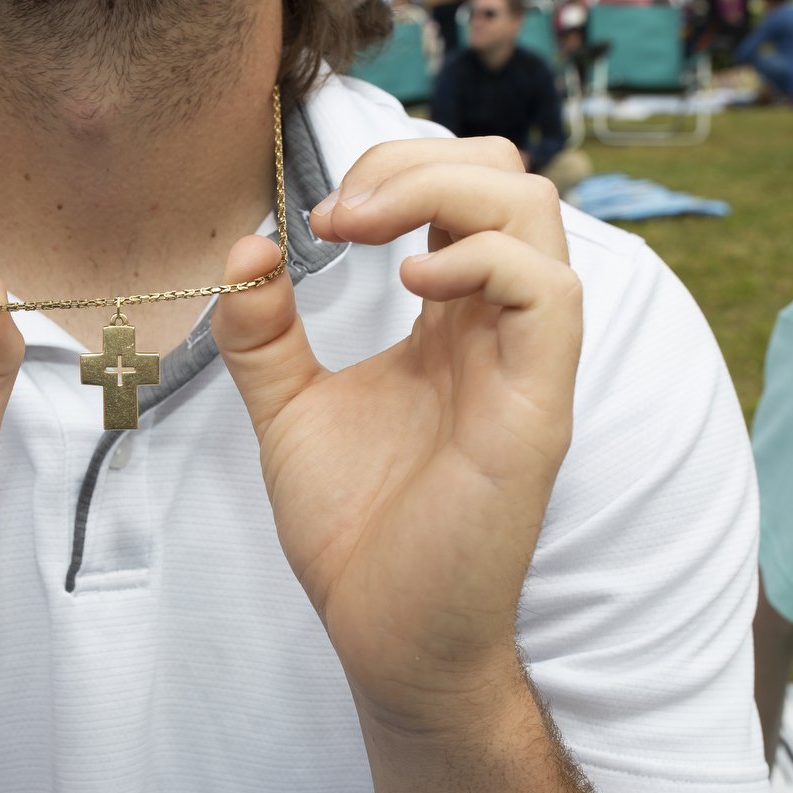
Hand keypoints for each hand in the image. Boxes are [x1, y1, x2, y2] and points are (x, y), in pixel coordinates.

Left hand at [213, 138, 580, 729]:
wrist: (383, 631)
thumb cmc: (353, 528)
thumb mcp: (288, 410)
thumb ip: (263, 333)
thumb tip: (243, 246)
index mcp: (449, 323)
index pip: (460, 193)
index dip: (392, 172)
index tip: (315, 218)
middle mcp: (496, 329)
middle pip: (508, 179)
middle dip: (418, 161)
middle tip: (339, 213)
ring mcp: (524, 364)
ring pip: (538, 217)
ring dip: (445, 191)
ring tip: (362, 230)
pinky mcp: (536, 408)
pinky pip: (549, 295)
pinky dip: (483, 261)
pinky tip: (413, 286)